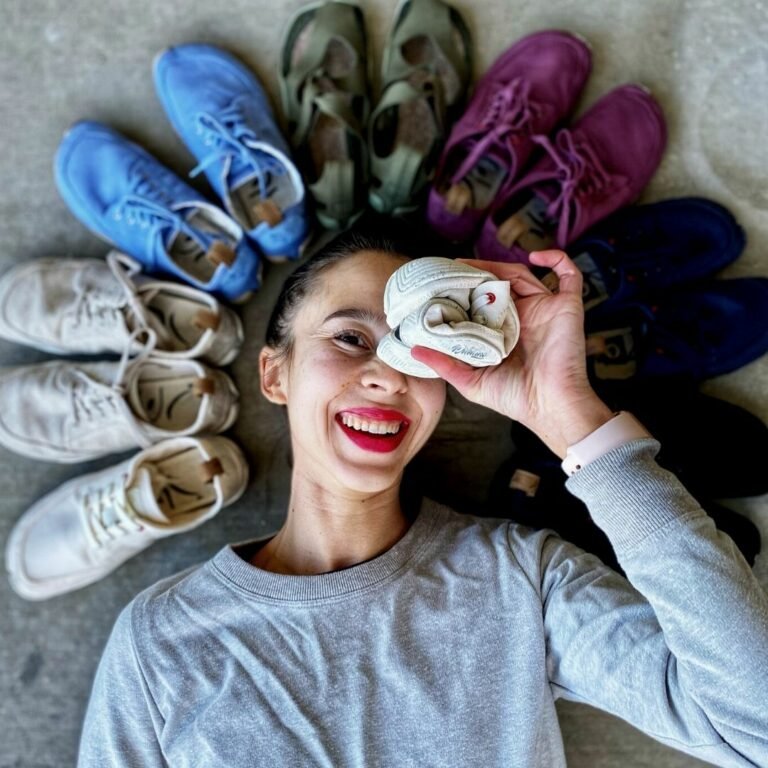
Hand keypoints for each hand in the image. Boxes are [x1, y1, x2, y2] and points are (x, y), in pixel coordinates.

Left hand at [411, 250, 613, 457]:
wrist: (550, 406)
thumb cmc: (515, 399)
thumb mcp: (470, 381)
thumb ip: (443, 363)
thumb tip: (413, 349)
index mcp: (504, 331)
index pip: (483, 300)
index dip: (466, 288)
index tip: (444, 280)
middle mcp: (524, 317)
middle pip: (500, 283)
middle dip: (478, 273)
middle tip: (452, 267)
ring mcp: (546, 309)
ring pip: (522, 275)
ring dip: (499, 267)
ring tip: (474, 268)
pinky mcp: (566, 306)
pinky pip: (569, 274)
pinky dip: (556, 258)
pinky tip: (534, 256)